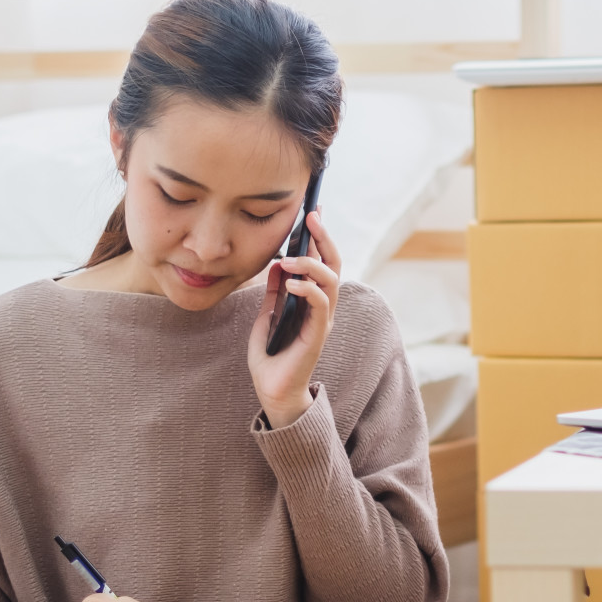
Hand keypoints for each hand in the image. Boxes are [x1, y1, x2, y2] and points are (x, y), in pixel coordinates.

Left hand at [248, 209, 340, 427]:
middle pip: (334, 265)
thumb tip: (275, 264)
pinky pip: (321, 304)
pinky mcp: (317, 334)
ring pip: (331, 281)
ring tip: (288, 259)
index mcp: (313, 300)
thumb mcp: (267, 315)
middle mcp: (323, 308)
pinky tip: (291, 282)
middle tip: (311, 218)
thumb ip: (273, 292)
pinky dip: (308, 289)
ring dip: (311, 264)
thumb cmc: (271, 356)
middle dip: (324, 239)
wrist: (271, 390)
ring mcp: (323, 321)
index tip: (313, 211)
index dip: (320, 237)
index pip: (322, 262)